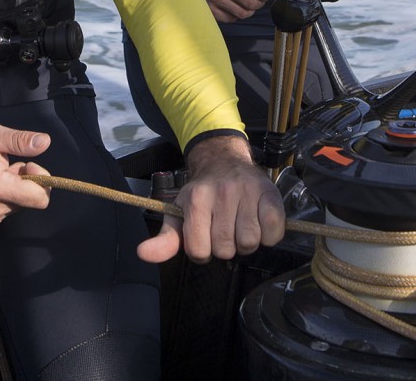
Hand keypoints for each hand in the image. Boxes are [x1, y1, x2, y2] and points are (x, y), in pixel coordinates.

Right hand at [0, 124, 52, 228]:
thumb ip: (20, 141)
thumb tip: (44, 142)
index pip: (40, 198)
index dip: (41, 179)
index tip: (28, 164)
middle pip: (28, 201)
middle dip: (24, 182)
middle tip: (6, 165)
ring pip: (16, 206)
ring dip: (12, 190)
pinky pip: (3, 212)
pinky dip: (2, 199)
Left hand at [137, 134, 284, 263]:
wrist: (224, 161)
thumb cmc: (202, 194)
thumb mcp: (179, 213)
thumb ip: (165, 239)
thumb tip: (143, 254)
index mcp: (196, 199)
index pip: (199, 251)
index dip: (203, 250)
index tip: (205, 237)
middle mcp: (222, 192)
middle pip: (225, 249)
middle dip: (225, 245)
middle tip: (225, 227)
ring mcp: (247, 192)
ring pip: (249, 243)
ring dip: (246, 241)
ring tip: (241, 224)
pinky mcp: (270, 194)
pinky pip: (273, 233)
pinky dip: (269, 235)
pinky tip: (259, 222)